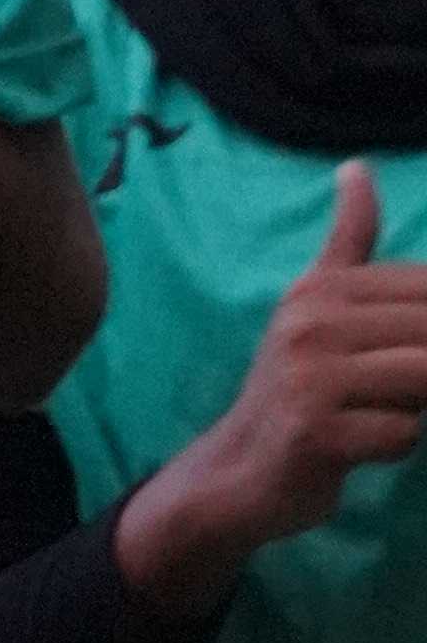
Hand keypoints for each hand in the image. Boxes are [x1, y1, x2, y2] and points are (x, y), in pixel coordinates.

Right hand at [118, 162, 426, 616]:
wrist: (235, 474)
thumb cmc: (294, 389)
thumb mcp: (314, 306)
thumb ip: (348, 241)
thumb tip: (358, 168)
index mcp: (318, 290)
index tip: (395, 355)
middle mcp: (309, 324)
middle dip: (425, 369)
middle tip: (386, 389)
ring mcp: (308, 379)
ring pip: (425, 379)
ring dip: (413, 406)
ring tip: (375, 413)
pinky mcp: (315, 433)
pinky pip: (404, 433)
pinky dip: (395, 445)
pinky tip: (359, 445)